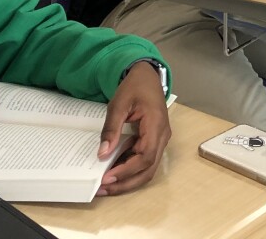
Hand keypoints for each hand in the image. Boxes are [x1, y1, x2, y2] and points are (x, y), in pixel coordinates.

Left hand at [98, 63, 171, 195]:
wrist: (147, 76)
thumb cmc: (135, 87)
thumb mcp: (118, 104)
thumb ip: (111, 128)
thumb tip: (103, 154)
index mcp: (156, 125)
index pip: (145, 156)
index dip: (127, 170)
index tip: (107, 177)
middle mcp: (162, 136)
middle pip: (148, 169)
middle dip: (126, 182)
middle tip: (103, 189)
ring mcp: (160, 140)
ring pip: (148, 168)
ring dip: (128, 179)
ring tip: (106, 185)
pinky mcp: (154, 141)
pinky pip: (144, 160)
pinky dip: (129, 169)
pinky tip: (113, 171)